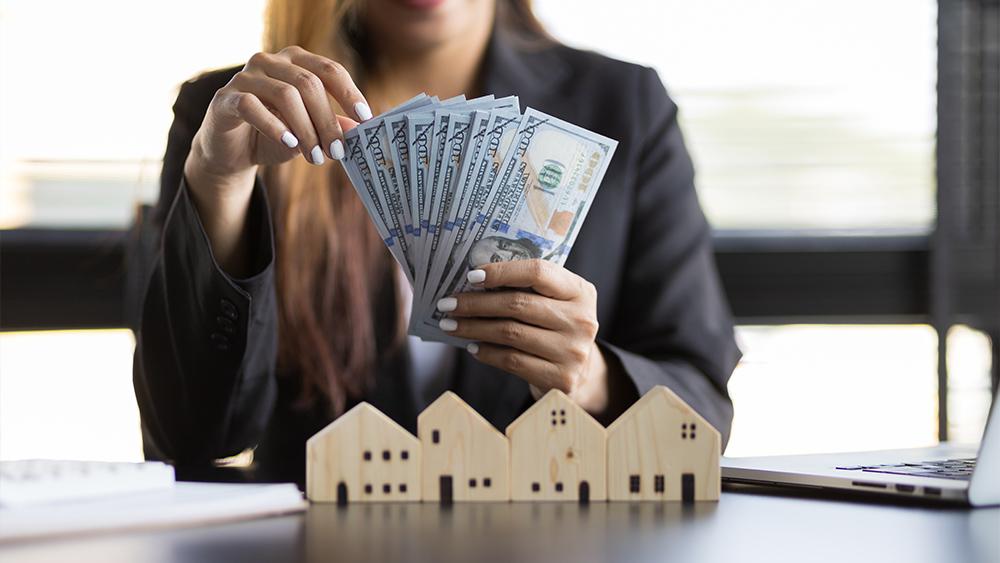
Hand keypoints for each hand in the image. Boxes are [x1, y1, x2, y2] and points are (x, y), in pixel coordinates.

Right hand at [183, 45, 368, 275]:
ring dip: (305, 129)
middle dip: (327, 121)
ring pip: (285, 95)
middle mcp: (270, 61)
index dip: (349, 93)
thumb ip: (331, 127)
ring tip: (315, 157)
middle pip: (309, 84)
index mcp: (295, 62)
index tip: (365, 119)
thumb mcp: (308, 133)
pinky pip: (252, 106)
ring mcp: (245, 76)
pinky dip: (275, 126)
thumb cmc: (275, 137)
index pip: (329, 70)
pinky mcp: (225, 98)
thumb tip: (359, 129)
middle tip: (337, 151)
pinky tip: (290, 144)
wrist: (232, 153)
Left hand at [437, 259, 610, 413]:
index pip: (538, 272)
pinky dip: (487, 353)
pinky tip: (472, 346)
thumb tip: (473, 282)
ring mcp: (573, 351)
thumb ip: (526, 289)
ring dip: (474, 328)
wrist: (581, 373)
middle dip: (476, 303)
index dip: (502, 272)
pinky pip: (512, 361)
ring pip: (510, 334)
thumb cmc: (556, 328)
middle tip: (448, 304)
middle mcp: (581, 320)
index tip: (471, 276)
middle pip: (518, 304)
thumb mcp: (555, 302)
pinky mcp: (561, 378)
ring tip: (451, 325)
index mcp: (580, 291)